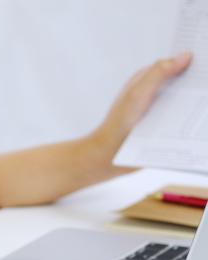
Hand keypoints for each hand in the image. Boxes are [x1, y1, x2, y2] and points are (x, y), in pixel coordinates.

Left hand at [91, 52, 191, 169]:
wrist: (109, 156)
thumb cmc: (119, 124)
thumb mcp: (137, 93)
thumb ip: (158, 73)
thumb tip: (185, 56)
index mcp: (148, 80)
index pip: (175, 63)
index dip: (194, 59)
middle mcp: (156, 94)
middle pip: (185, 83)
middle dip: (202, 82)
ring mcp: (162, 112)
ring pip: (187, 103)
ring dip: (200, 103)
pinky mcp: (165, 129)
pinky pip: (184, 122)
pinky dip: (194, 121)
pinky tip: (204, 122)